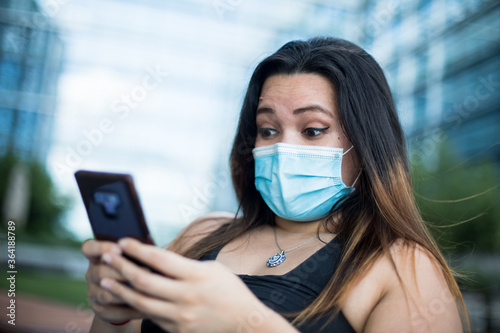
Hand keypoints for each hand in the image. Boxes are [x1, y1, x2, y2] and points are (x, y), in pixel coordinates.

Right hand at [82, 239, 142, 323]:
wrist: (128, 296)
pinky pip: (115, 311)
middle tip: (146, 269)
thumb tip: (152, 247)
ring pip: (106, 295)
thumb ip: (136, 252)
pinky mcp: (101, 310)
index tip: (118, 247)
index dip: (101, 247)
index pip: (89, 248)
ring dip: (128, 292)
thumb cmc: (135, 267)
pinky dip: (133, 309)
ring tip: (149, 289)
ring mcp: (94, 294)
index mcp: (97, 256)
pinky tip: (149, 307)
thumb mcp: (133, 256)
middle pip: (100, 272)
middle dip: (123, 271)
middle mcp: (91, 274)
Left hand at [99, 238, 279, 332]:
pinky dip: (135, 307)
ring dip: (120, 289)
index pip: (160, 258)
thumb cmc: (229, 291)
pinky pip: (151, 317)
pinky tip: (126, 299)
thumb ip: (184, 266)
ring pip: (141, 302)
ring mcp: (180, 316)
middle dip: (122, 266)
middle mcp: (186, 296)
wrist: (244, 323)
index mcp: (196, 275)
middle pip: (144, 280)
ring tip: (105, 280)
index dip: (138, 248)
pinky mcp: (177, 330)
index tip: (123, 241)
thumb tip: (157, 259)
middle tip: (107, 256)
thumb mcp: (212, 269)